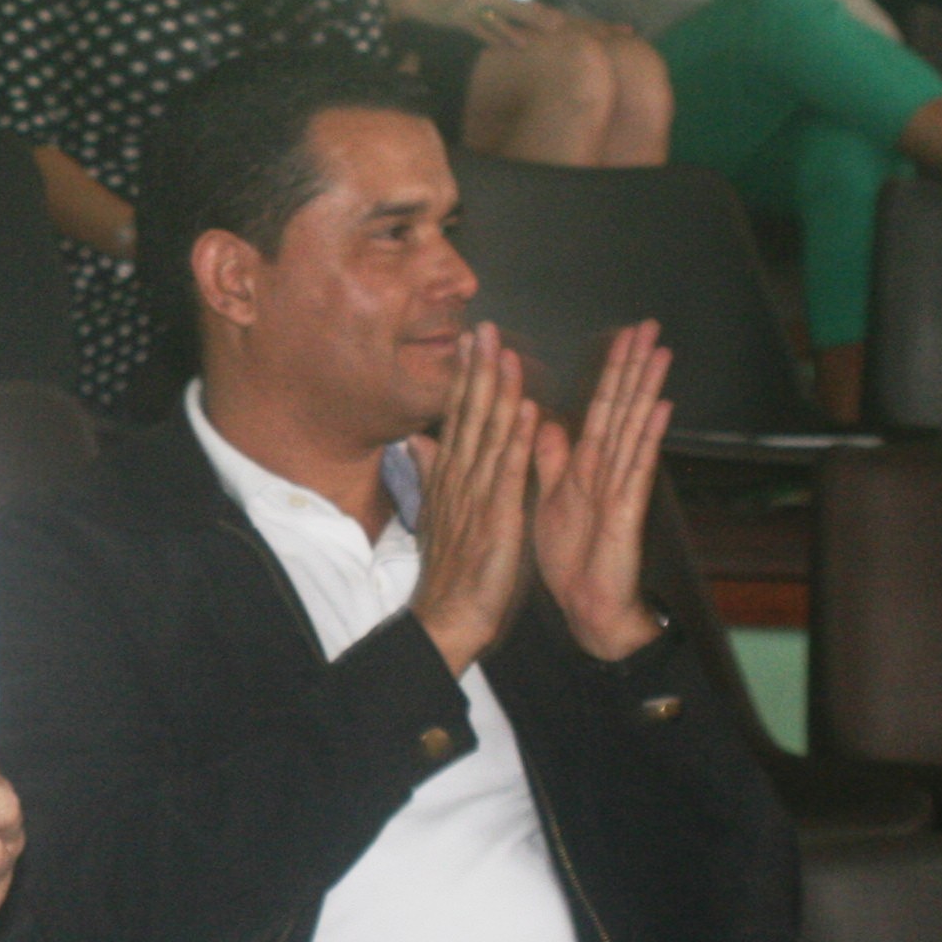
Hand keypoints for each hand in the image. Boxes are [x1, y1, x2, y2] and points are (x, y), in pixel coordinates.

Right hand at [409, 323, 541, 675]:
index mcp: (451, 476)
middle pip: (469, 414)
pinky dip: (516, 439)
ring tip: (504, 352)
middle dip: (478, 369)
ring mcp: (477, 495)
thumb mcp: (437, 513)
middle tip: (484, 325)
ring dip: (497, 391)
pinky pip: (509, 472)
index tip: (473, 338)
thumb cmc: (450, 568)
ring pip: (488, 433)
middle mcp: (460, 478)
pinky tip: (526, 410)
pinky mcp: (497, 517)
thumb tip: (415, 441)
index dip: (466, 375)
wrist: (449, 616)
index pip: (459, 416)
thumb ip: (430, 472)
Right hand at [437, 0, 561, 44]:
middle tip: (556, 26)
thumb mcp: (475, 5)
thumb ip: (496, 10)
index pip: (519, 4)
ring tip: (530, 42)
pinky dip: (489, 36)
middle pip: (514, 8)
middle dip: (535, 18)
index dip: (539, 11)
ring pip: (497, 19)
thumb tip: (519, 13)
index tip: (560, 19)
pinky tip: (500, 45)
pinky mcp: (457, 17)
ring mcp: (470, 7)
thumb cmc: (448, 4)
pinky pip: (476, 29)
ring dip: (513, 30)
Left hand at [530, 322, 673, 660]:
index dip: (612, 371)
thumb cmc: (572, 558)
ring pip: (633, 427)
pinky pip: (636, 467)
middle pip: (622, 407)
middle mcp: (608, 468)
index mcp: (587, 464)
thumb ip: (549, 460)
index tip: (622, 335)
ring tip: (660, 352)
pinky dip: (647, 437)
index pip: (601, 407)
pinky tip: (660, 408)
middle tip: (648, 325)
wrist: (586, 606)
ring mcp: (621, 486)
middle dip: (634, 366)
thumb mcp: (548, 499)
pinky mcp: (626, 510)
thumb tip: (545, 422)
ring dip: (647, 389)